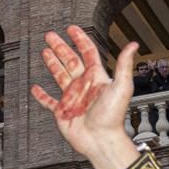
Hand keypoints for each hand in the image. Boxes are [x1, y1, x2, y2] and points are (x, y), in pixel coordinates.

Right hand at [32, 27, 139, 168]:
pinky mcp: (63, 111)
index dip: (80, 40)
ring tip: (44, 51)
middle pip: (70, 61)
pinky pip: (49, 101)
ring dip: (52, 64)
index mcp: (97, 78)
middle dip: (60, 47)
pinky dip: (41, 95)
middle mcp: (84, 85)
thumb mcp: (121, 86)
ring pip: (59, 76)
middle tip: (50, 35)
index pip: (88, 53)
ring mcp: (73, 97)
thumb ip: (124, 64)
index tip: (72, 29)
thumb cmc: (113, 116)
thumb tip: (133, 45)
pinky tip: (35, 88)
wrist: (101, 139)